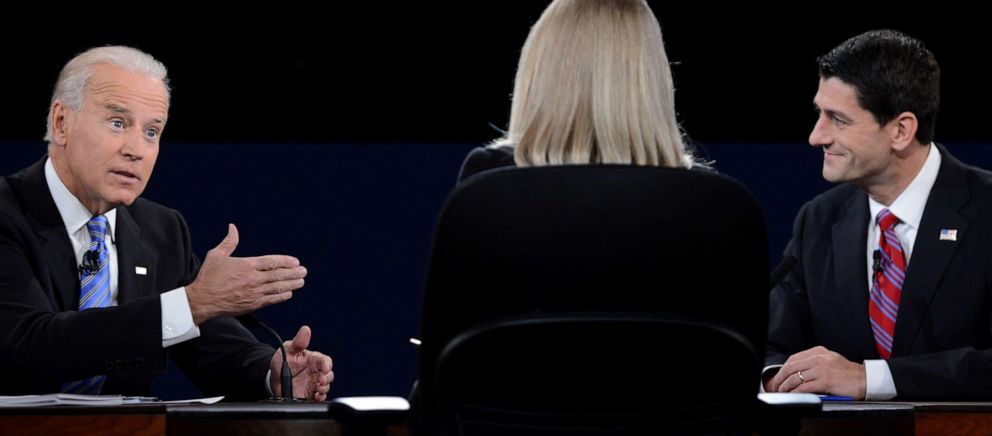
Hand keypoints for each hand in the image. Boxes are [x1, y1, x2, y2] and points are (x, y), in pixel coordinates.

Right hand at [186, 224, 307, 323]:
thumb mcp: (217, 255)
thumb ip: (229, 242)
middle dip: (293, 273)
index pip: (271, 262)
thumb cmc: (208, 277)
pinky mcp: (252, 304)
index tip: (295, 262)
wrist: (202, 300)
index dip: (285, 262)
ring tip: (301, 281)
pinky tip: (289, 293)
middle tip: (304, 271)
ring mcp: (254, 292)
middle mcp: (253, 279)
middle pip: (278, 275)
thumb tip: (233, 227)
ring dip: (291, 284)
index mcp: (246, 265)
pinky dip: (281, 296)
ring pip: (277, 287)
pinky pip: (271, 300)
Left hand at [270, 326, 333, 400]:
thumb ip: (299, 341)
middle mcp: (316, 372)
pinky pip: (318, 397)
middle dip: (327, 379)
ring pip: (325, 387)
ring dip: (324, 389)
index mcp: (314, 360)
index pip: (326, 361)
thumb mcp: (289, 349)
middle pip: (329, 375)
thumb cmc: (283, 359)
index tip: (325, 369)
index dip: (328, 365)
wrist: (273, 376)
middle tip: (321, 382)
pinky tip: (315, 397)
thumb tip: (306, 329)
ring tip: (318, 390)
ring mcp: (314, 384)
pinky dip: (319, 398)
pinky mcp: (309, 394)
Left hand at [768, 346, 866, 398]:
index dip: (783, 369)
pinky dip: (795, 392)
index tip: (779, 377)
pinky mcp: (825, 381)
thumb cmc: (848, 373)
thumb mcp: (830, 360)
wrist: (866, 379)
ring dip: (785, 386)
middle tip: (776, 386)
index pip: (794, 359)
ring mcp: (822, 369)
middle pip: (791, 367)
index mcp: (818, 351)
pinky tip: (793, 395)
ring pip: (795, 377)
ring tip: (782, 392)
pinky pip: (804, 387)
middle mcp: (819, 358)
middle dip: (780, 378)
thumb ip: (814, 362)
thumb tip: (797, 371)